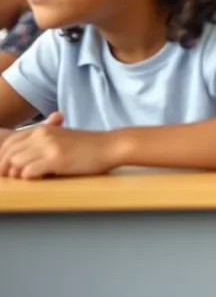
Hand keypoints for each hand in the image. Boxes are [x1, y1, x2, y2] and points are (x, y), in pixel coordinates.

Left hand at [0, 113, 120, 178]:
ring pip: (16, 163)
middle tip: (8, 179)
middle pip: (9, 153)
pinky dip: (29, 178)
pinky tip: (38, 179)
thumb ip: (44, 143)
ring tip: (26, 180)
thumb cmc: (90, 145)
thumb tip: (24, 160)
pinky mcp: (57, 159)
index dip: (2, 158)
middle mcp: (42, 135)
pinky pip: (29, 172)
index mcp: (43, 129)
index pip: (9, 142)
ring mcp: (49, 146)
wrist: (111, 145)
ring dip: (17, 174)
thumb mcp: (63, 137)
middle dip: (4, 168)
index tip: (5, 170)